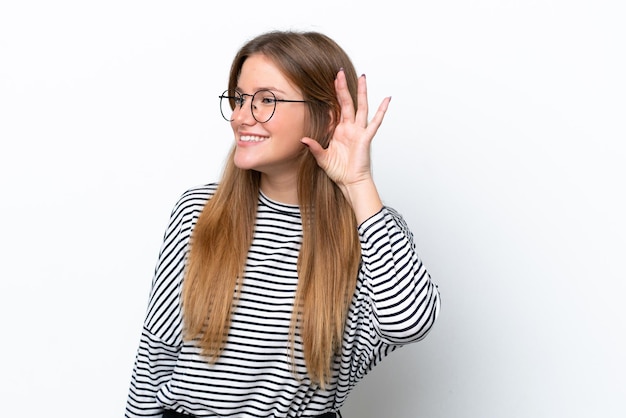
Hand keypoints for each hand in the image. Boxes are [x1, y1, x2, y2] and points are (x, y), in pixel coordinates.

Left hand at [301, 69, 390, 189]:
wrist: (350, 182)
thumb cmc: (339, 171)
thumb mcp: (322, 158)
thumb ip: (314, 147)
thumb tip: (303, 139)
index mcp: (338, 131)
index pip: (334, 110)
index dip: (330, 98)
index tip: (326, 84)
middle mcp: (349, 128)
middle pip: (347, 103)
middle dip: (342, 88)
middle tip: (339, 72)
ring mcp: (358, 131)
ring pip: (361, 107)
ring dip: (361, 92)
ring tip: (362, 77)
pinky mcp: (366, 138)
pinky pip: (375, 122)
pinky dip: (382, 111)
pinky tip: (387, 99)